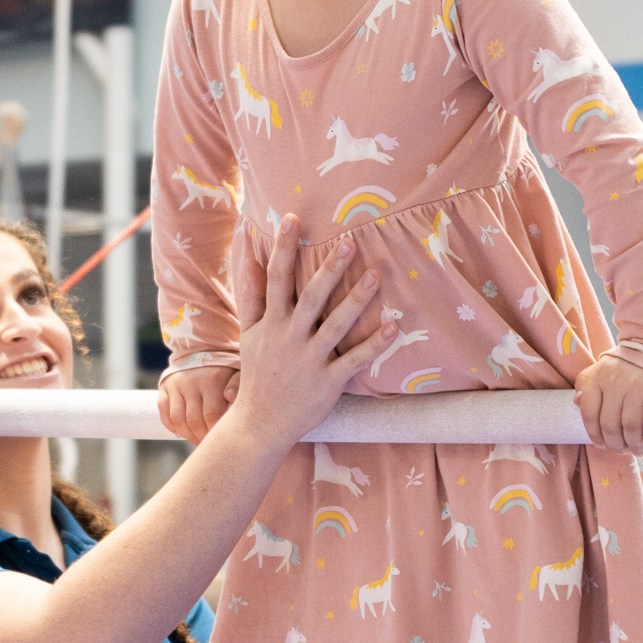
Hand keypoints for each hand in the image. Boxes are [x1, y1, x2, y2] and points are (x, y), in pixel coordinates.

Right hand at [159, 367, 238, 446]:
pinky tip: (183, 433)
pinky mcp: (164, 387)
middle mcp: (190, 381)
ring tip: (198, 441)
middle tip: (209, 445)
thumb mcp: (239, 371)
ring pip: (178, 420)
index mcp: (211, 379)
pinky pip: (164, 414)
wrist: (203, 348)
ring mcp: (175, 385)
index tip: (221, 441)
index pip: (211, 415)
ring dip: (188, 435)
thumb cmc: (227, 366)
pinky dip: (172, 427)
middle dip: (202, 438)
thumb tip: (229, 397)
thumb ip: (238, 384)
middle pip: (194, 421)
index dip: (215, 433)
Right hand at [227, 216, 384, 447]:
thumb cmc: (257, 373)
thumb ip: (251, 295)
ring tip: (376, 276)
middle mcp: (289, 338)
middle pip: (310, 297)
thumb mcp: (249, 332)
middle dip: (328, 270)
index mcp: (271, 324)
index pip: (276, 279)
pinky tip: (393, 327)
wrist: (259, 423)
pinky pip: (354, 360)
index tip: (293, 218)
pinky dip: (374, 345)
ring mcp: (309, 361)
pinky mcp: (328, 382)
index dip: (283, 248)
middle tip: (348, 242)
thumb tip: (250, 259)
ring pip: (335, 326)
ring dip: (356, 300)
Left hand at [574, 354, 642, 452]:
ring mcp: (639, 386)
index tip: (601, 445)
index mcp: (598, 379)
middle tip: (621, 451)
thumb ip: (584, 384)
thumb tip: (575, 403)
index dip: (594, 435)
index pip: (589, 414)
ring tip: (636, 450)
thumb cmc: (623, 366)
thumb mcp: (598, 370)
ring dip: (633, 444)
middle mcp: (616, 382)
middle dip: (615, 444)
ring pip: (631, 425)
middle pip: (610, 424)